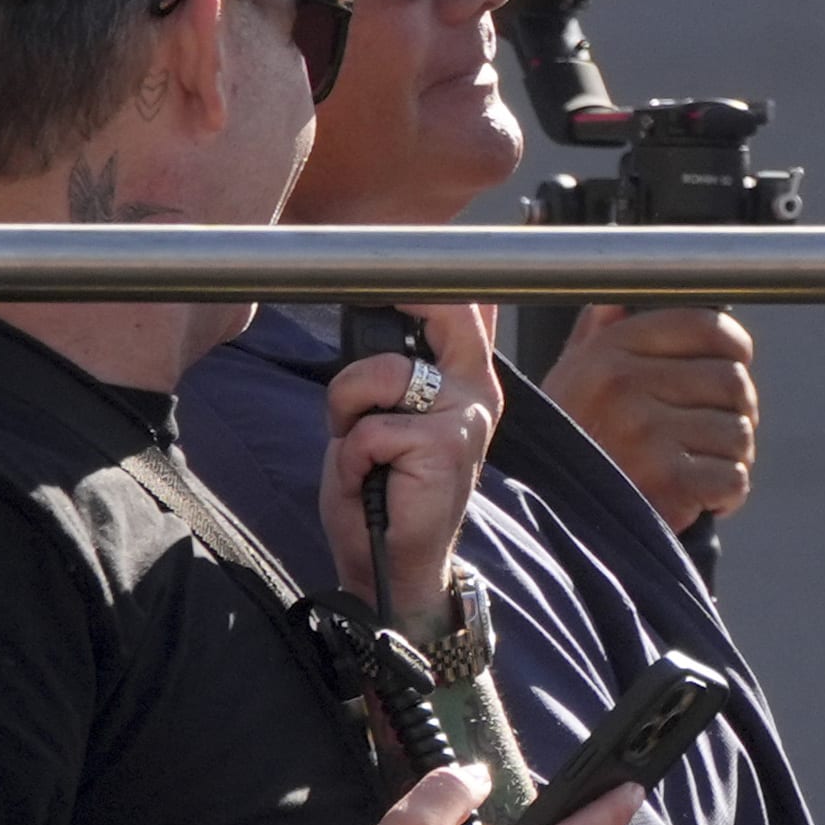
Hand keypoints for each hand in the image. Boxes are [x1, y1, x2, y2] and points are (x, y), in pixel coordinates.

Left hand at [320, 302, 499, 639]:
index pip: (464, 306)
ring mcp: (467, 417)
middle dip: (399, 301)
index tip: (394, 262)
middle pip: (443, 311)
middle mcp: (478, 390)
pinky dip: (350, 455)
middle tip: (368, 322)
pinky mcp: (445, 447)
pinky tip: (368, 478)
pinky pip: (370, 429)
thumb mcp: (388, 415)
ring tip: (358, 446)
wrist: (391, 562)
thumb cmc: (383, 488)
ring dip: (347, 410)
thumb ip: (398, 368)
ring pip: (380, 375)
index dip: (429, 277)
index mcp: (467, 377)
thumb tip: (384, 304)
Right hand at [541, 304, 757, 531]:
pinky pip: (733, 479)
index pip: (706, 326)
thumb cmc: (573, 444)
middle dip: (735, 413)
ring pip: (738, 433)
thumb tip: (624, 298)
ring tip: (695, 469)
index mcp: (609, 351)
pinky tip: (695, 498)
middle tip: (710, 435)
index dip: (734, 348)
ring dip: (730, 458)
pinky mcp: (665, 482)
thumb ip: (602, 334)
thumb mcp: (573, 377)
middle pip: (733, 383)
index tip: (733, 365)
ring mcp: (644, 433)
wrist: (547, 519)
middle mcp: (624, 384)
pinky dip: (726, 495)